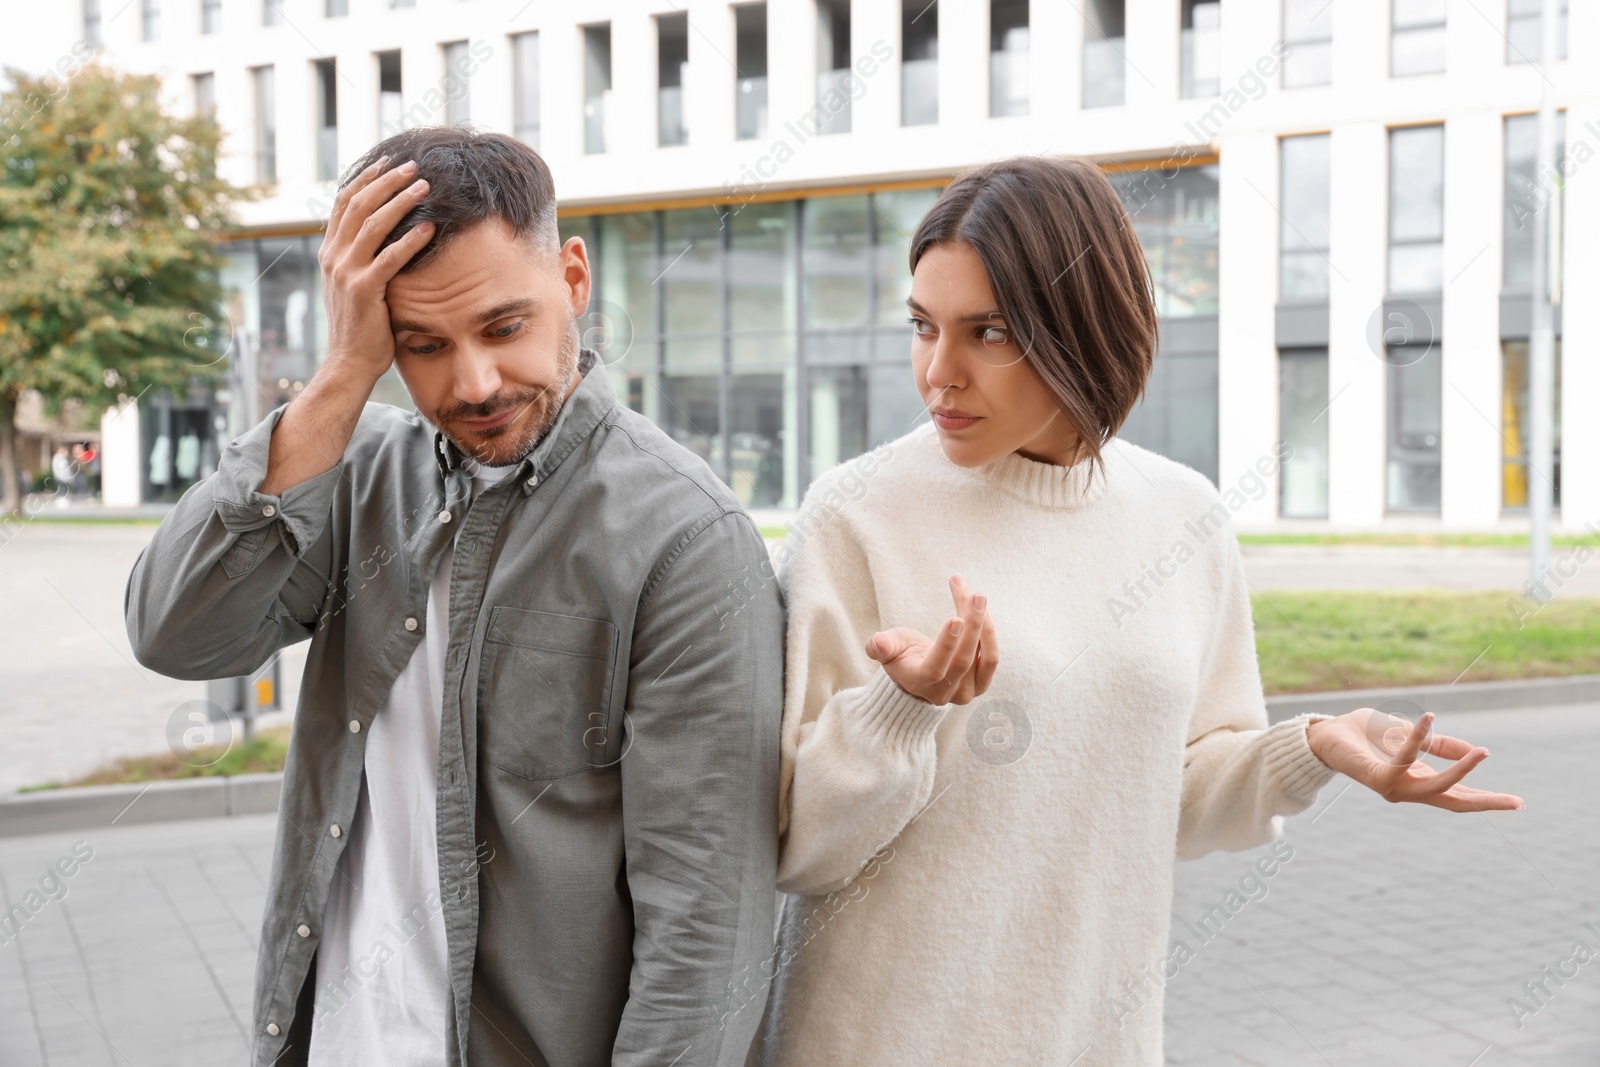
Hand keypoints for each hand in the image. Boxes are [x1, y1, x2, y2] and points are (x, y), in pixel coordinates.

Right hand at [318, 155, 435, 385]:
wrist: (349, 362)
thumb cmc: (362, 326)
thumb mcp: (356, 285)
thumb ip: (364, 260)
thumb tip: (385, 237)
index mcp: (330, 252)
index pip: (343, 203)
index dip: (365, 179)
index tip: (387, 162)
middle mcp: (333, 257)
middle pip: (358, 205)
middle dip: (386, 181)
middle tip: (412, 165)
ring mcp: (346, 273)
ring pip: (372, 225)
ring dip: (400, 201)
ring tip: (424, 186)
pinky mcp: (363, 291)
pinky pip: (389, 258)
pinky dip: (410, 240)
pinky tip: (429, 228)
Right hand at [865, 575, 998, 705]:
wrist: (920, 678)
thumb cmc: (902, 657)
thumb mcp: (887, 649)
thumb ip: (880, 647)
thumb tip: (877, 642)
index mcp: (918, 683)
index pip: (935, 668)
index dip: (946, 645)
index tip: (956, 618)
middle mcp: (945, 693)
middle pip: (963, 660)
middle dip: (973, 625)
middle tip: (976, 596)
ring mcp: (966, 692)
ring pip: (983, 658)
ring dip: (984, 626)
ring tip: (979, 598)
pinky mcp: (981, 684)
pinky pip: (991, 659)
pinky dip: (989, 634)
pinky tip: (983, 612)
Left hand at [1305, 709, 1523, 811]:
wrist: (1324, 735)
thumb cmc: (1363, 736)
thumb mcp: (1407, 735)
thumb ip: (1436, 744)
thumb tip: (1471, 751)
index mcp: (1417, 781)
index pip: (1457, 794)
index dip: (1485, 799)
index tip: (1517, 803)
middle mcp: (1407, 790)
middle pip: (1453, 802)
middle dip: (1485, 802)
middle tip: (1516, 803)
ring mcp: (1392, 787)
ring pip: (1435, 785)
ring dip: (1460, 769)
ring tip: (1484, 753)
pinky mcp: (1375, 776)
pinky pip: (1404, 757)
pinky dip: (1418, 738)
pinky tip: (1428, 718)